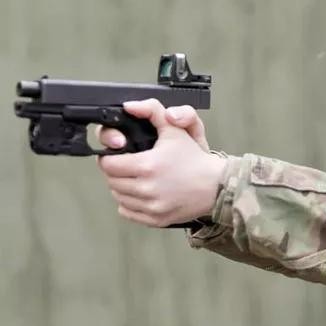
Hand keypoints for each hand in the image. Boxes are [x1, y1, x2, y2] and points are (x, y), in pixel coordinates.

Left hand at [97, 100, 225, 226]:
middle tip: (130, 166)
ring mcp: (151, 206)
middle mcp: (147, 188)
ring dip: (123, 188)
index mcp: (147, 165)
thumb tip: (130, 107)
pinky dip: (130, 204)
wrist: (216, 185)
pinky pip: (128, 212)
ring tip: (138, 178)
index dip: (111, 157)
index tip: (120, 155)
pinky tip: (144, 193)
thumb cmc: (195, 159)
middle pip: (111, 181)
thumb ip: (152, 111)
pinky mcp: (156, 219)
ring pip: (118, 197)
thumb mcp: (175, 129)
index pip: (108, 164)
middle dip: (117, 172)